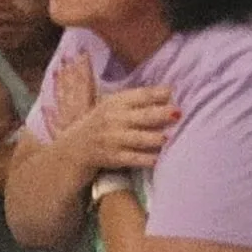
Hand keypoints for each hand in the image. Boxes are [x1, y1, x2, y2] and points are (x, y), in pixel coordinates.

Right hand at [50, 50, 175, 170]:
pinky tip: (159, 157)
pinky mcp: (113, 158)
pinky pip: (134, 158)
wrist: (73, 149)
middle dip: (162, 114)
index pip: (140, 95)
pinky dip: (148, 159)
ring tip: (170, 137)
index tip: (173, 92)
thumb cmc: (99, 125)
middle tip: (178, 113)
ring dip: (157, 138)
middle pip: (143, 115)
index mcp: (115, 103)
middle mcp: (113, 119)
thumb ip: (136, 101)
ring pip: (140, 138)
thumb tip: (169, 95)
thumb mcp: (111, 107)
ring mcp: (112, 139)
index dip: (158, 93)